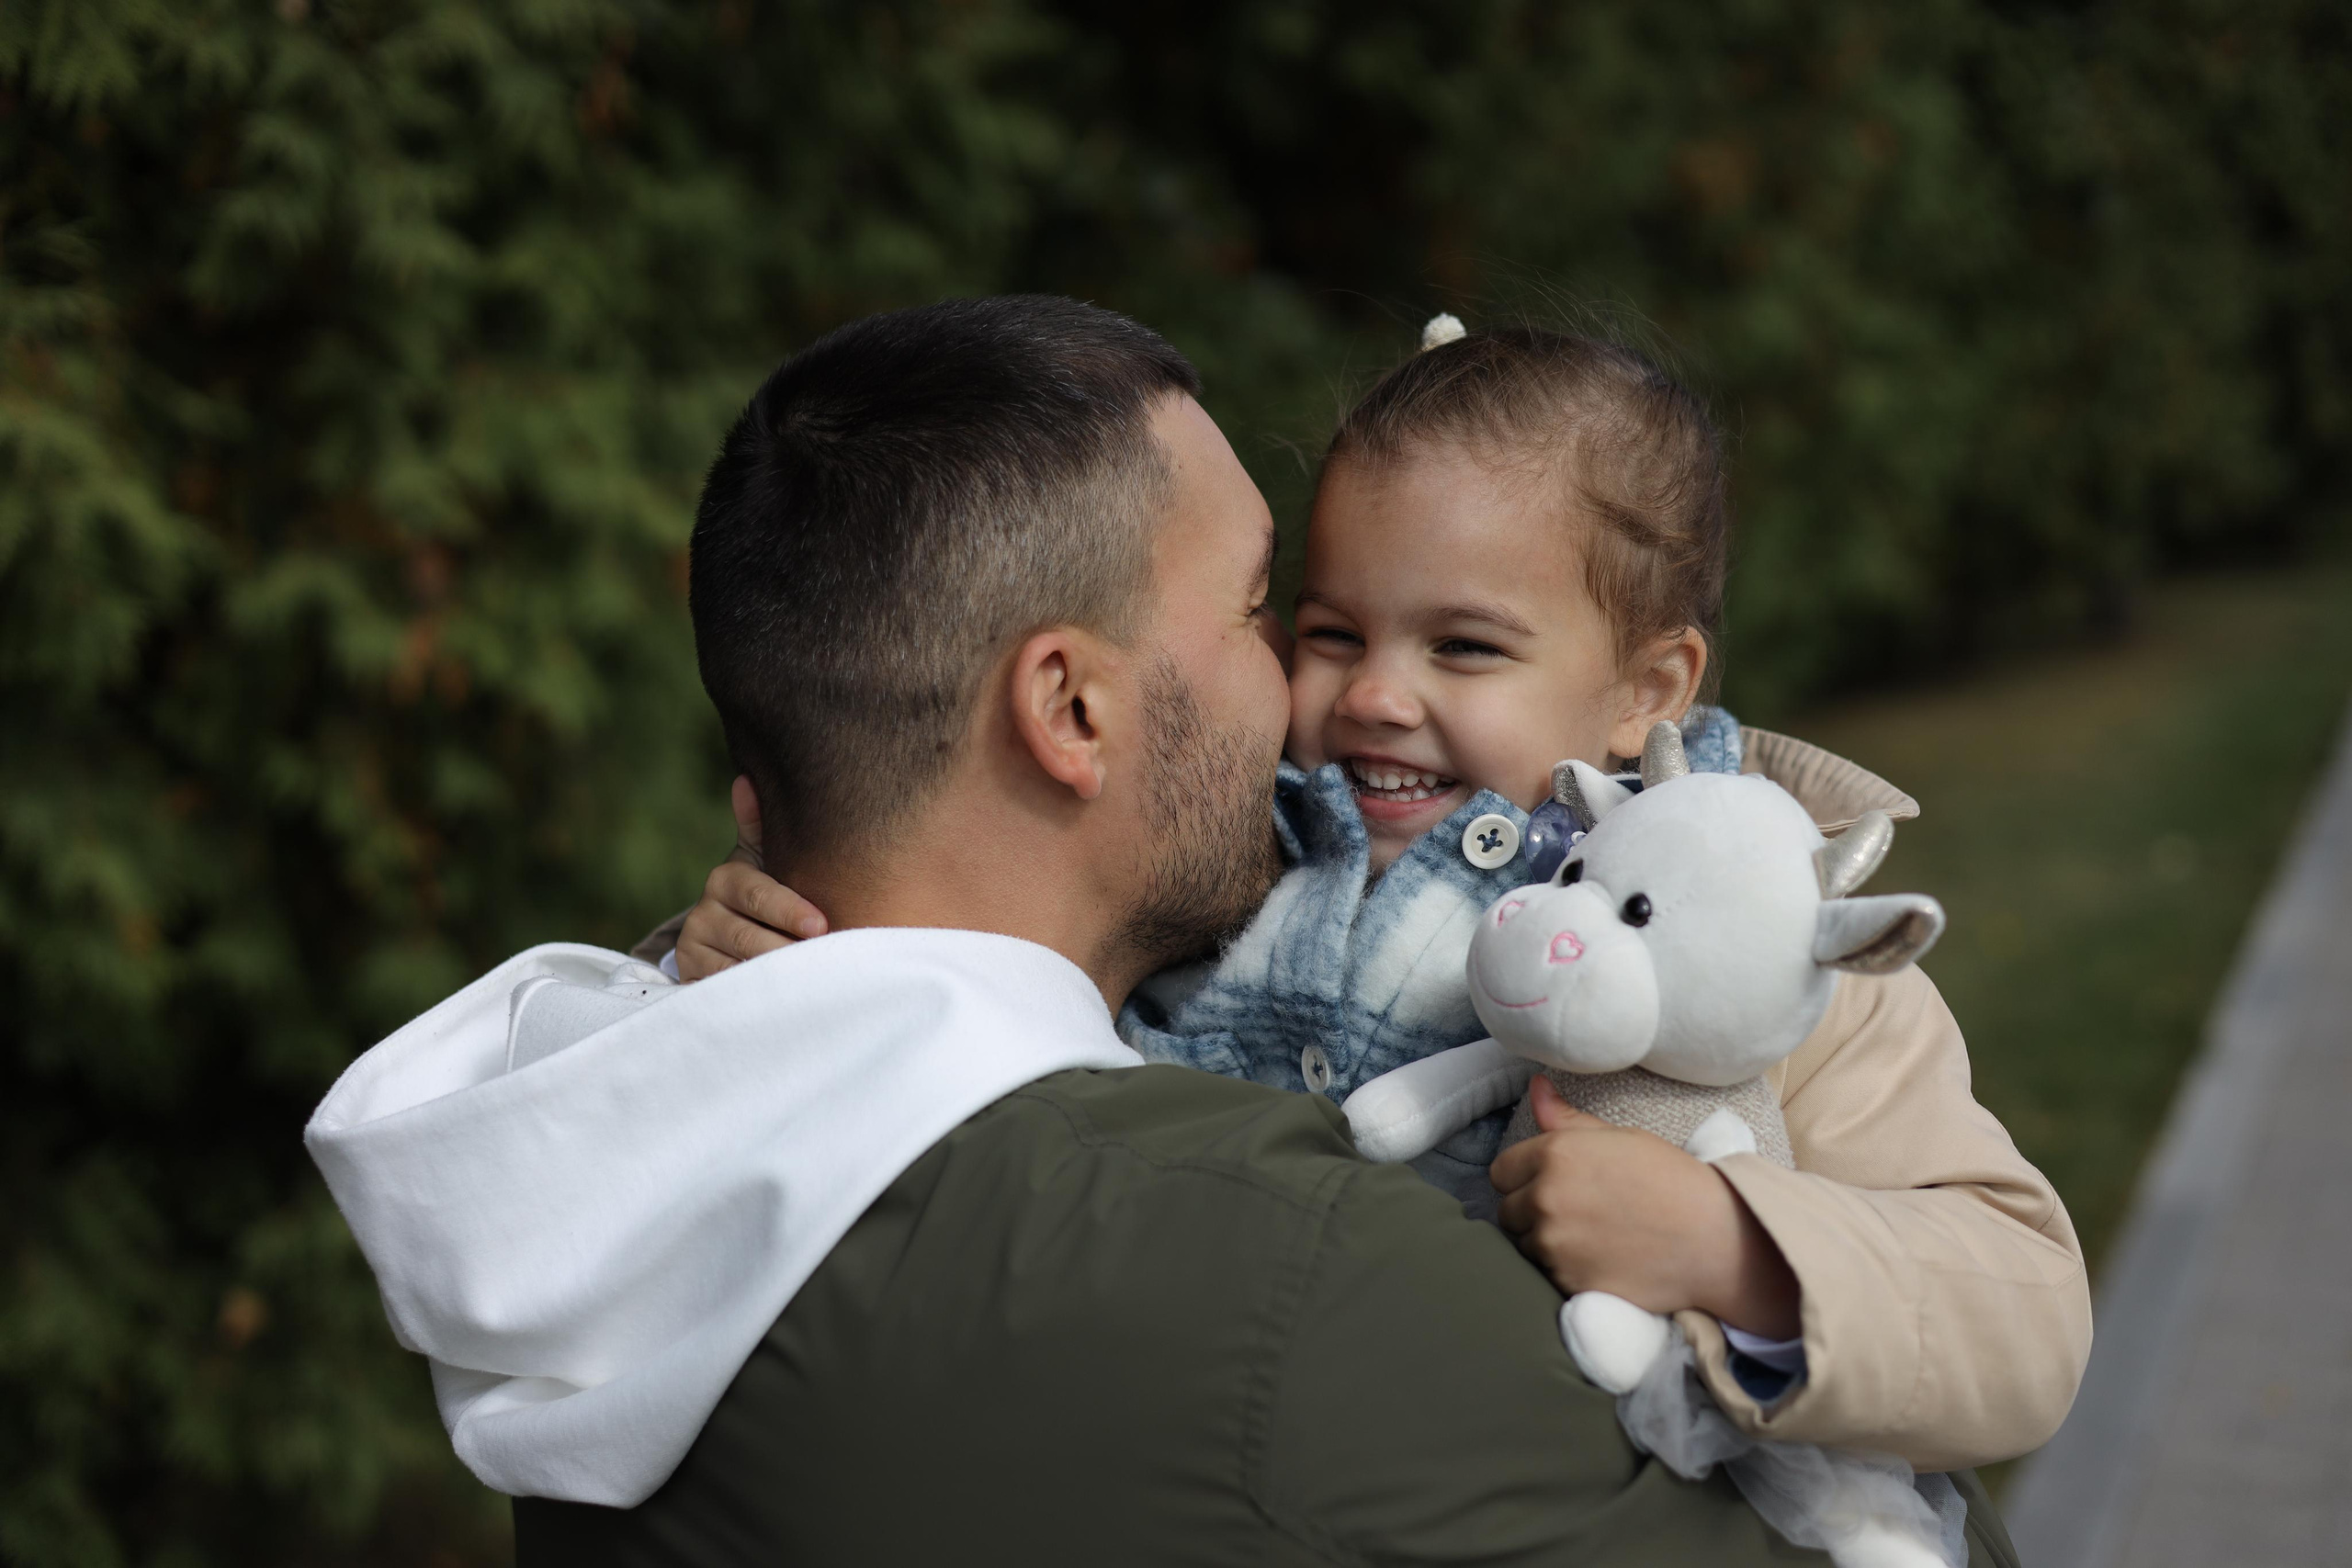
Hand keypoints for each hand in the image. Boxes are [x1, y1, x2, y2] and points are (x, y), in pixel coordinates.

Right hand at [674, 777, 828, 980]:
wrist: (730, 936)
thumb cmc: (766, 892)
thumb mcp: (765, 859)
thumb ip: (760, 826)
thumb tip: (746, 780)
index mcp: (726, 879)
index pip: (757, 893)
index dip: (788, 910)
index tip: (821, 925)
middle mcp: (704, 913)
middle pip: (750, 937)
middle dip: (789, 950)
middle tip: (823, 960)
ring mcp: (697, 950)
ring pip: (742, 969)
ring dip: (778, 979)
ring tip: (813, 984)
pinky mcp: (695, 981)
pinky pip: (730, 994)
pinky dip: (758, 1000)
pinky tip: (785, 1002)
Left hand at [1490, 1075, 1800, 1339]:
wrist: (1714, 1240)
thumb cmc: (1671, 1181)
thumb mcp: (1620, 1138)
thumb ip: (1567, 1119)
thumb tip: (1535, 1087)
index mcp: (1556, 1155)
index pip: (1500, 1171)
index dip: (1523, 1178)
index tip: (1549, 1184)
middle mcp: (1546, 1199)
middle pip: (1507, 1211)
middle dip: (1531, 1212)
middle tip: (1575, 1213)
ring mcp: (1554, 1245)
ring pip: (1524, 1245)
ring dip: (1545, 1244)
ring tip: (1588, 1238)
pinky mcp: (1567, 1282)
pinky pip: (1545, 1276)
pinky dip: (1563, 1271)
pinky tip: (1597, 1261)